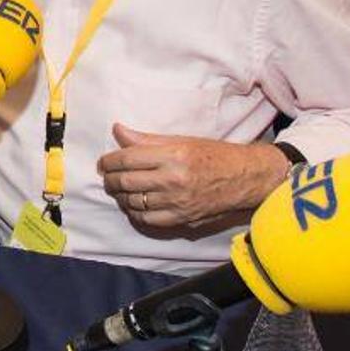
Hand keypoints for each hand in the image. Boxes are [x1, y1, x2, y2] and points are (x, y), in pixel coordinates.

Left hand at [97, 123, 287, 228]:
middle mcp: (174, 180)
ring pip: (134, 203)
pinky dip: (135, 213)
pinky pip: (148, 220)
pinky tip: (133, 205)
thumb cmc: (213, 154)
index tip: (104, 162)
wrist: (245, 178)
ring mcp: (178, 203)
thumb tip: (118, 131)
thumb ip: (147, 139)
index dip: (110, 161)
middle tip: (106, 176)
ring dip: (120, 197)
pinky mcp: (183, 219)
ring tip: (117, 190)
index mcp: (173, 156)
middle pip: (127, 182)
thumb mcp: (181, 140)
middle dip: (110, 179)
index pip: (128, 159)